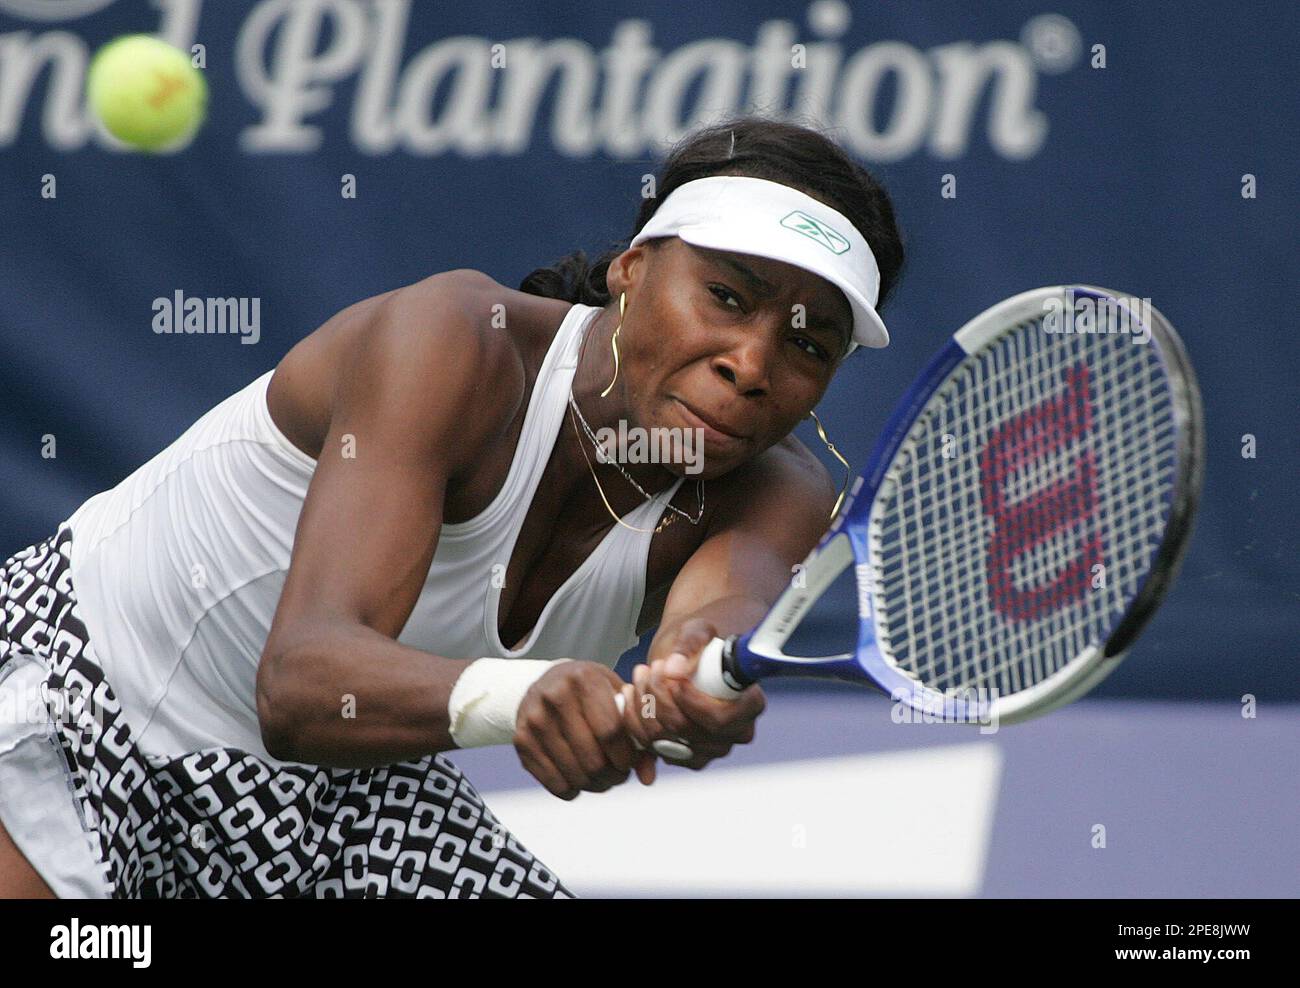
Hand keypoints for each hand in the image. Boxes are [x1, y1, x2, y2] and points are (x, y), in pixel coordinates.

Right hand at [513, 660, 657, 799]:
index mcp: (584, 680)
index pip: (611, 732)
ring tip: (601, 777)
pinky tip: (579, 777)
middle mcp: (555, 697)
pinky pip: (555, 784)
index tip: (629, 762)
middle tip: (617, 774)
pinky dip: (573, 790)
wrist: (545, 683)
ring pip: (575, 776)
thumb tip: (647, 777)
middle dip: (612, 776)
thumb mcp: (617, 695)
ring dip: (595, 785)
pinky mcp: (522, 741)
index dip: (626, 757)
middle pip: (593, 759)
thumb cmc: (589, 691)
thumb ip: (637, 732)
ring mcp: (535, 720)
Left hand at [631, 619, 764, 770]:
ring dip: (644, 705)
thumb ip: (690, 644)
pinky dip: (634, 720)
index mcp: (749, 706)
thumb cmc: (700, 644)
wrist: (687, 658)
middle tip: (653, 668)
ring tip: (641, 674)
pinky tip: (631, 694)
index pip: (720, 720)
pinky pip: (650, 747)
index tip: (673, 678)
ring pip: (664, 740)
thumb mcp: (698, 630)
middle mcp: (732, 735)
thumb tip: (674, 668)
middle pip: (687, 731)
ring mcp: (707, 750)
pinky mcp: (682, 756)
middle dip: (661, 697)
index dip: (691, 702)